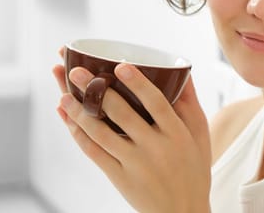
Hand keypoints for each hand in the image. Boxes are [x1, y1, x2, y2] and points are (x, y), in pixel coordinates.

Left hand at [51, 48, 210, 212]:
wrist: (182, 212)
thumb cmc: (193, 170)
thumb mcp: (200, 136)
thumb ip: (189, 104)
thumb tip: (183, 72)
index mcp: (177, 134)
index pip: (156, 103)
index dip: (138, 83)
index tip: (119, 66)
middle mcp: (155, 148)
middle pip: (122, 114)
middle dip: (96, 90)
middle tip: (76, 71)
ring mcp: (135, 163)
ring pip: (101, 133)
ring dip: (79, 112)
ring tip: (63, 94)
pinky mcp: (119, 177)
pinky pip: (94, 152)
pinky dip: (78, 134)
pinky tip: (68, 119)